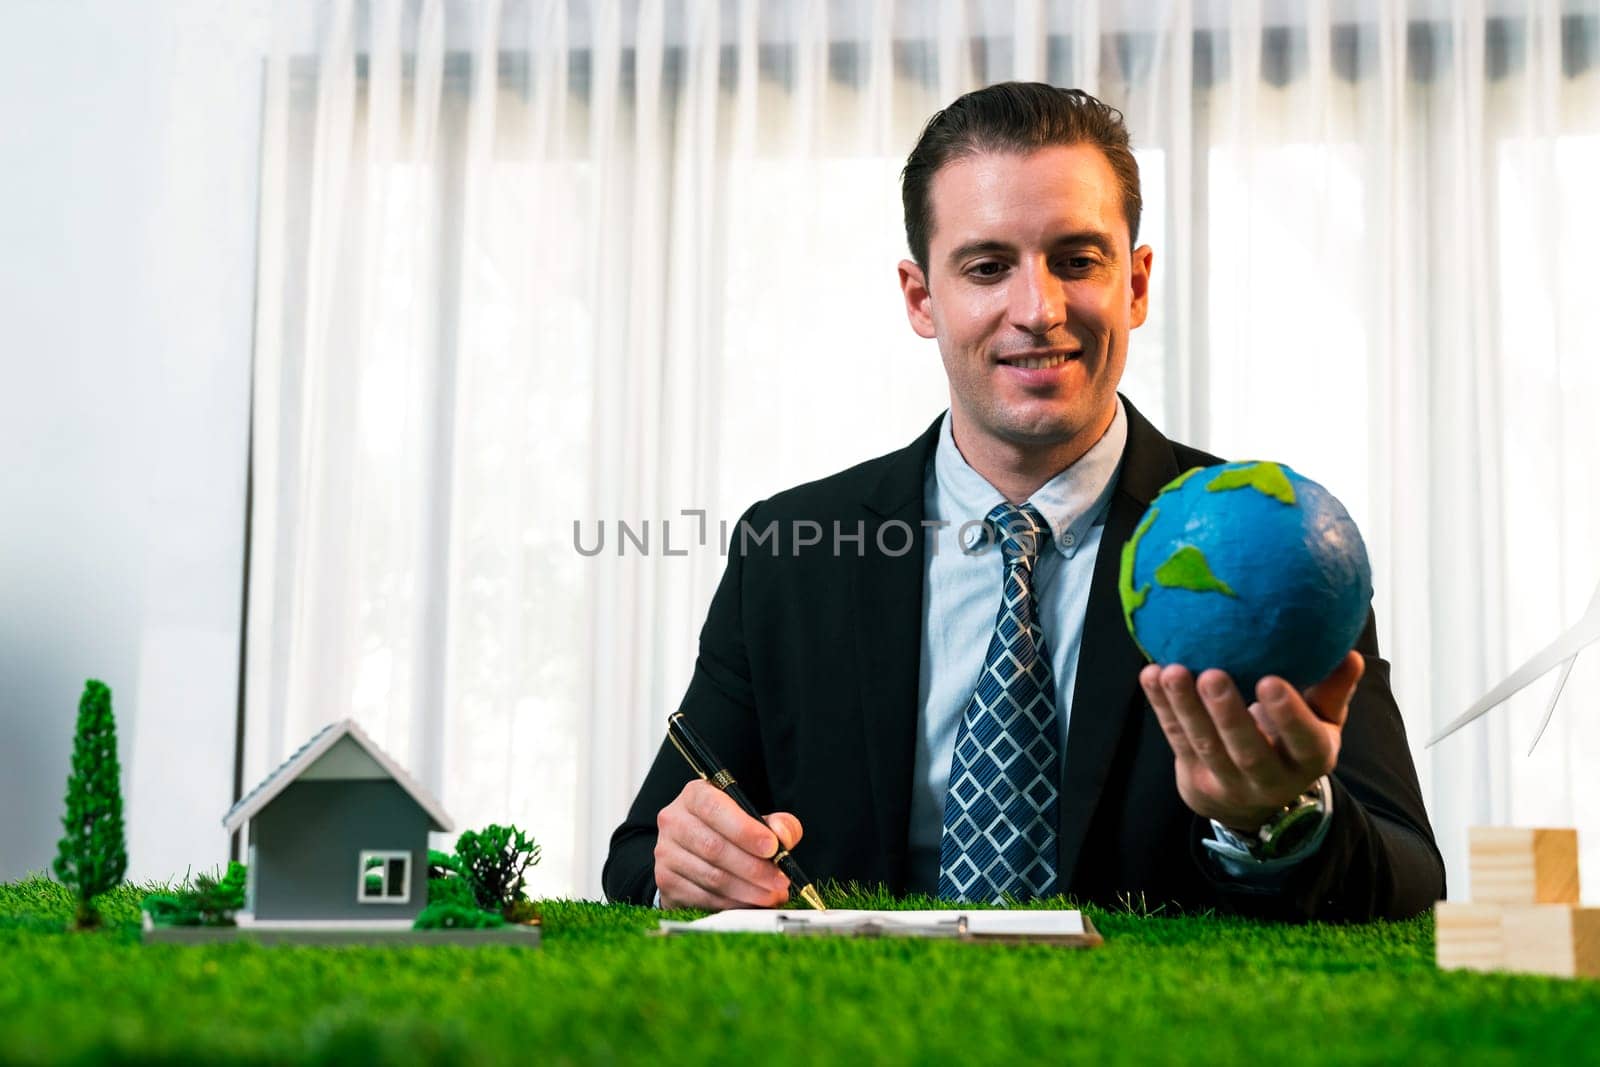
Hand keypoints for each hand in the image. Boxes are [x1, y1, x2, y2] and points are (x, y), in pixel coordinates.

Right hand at [654, 780, 802, 910]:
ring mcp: (665, 852)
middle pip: (714, 847)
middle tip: (780, 881)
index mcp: (695, 795)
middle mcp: (674, 820)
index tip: (773, 847)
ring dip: (747, 890)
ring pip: (710, 876)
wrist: (695, 852)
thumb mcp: (755, 819)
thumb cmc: (729, 831)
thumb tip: (782, 836)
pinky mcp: (666, 881)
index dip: (745, 830)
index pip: (715, 809)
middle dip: (754, 868)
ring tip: (772, 895)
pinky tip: (751, 903)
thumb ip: (778, 823)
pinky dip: (732, 904)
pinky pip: (702, 898)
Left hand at [1139, 651, 1364, 832]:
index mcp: (1309, 760)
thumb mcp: (1320, 723)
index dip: (1288, 715)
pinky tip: (1152, 675)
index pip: (1304, 742)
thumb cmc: (1290, 743)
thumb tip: (1351, 653)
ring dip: (1186, 707)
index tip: (1270, 680)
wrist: (1250, 800)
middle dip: (1227, 714)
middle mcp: (1270, 779)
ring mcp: (1228, 783)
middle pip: (1247, 751)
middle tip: (1213, 675)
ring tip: (1173, 671)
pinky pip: (1175, 738)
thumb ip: (1331, 691)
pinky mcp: (1194, 778)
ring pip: (1204, 745)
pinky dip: (1162, 707)